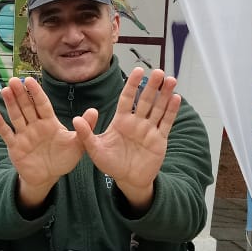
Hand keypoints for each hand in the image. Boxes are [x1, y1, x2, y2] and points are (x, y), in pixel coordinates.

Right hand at [0, 77, 83, 207]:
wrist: (48, 177)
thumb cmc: (63, 159)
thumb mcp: (78, 144)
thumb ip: (85, 127)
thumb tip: (94, 110)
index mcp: (49, 122)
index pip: (42, 104)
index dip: (36, 92)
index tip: (29, 80)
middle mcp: (35, 125)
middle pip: (26, 107)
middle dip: (20, 93)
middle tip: (13, 80)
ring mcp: (23, 135)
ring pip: (16, 116)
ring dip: (10, 104)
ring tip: (5, 90)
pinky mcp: (15, 146)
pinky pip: (7, 134)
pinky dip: (0, 125)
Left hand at [74, 68, 180, 211]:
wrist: (128, 180)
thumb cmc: (111, 164)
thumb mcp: (95, 150)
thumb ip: (86, 134)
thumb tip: (75, 119)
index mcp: (121, 120)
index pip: (127, 98)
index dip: (132, 85)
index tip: (138, 70)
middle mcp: (136, 122)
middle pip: (145, 100)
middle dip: (152, 86)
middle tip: (159, 72)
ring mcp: (149, 129)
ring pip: (158, 108)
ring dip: (165, 94)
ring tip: (171, 80)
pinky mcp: (160, 139)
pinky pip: (166, 123)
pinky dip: (172, 111)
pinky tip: (176, 98)